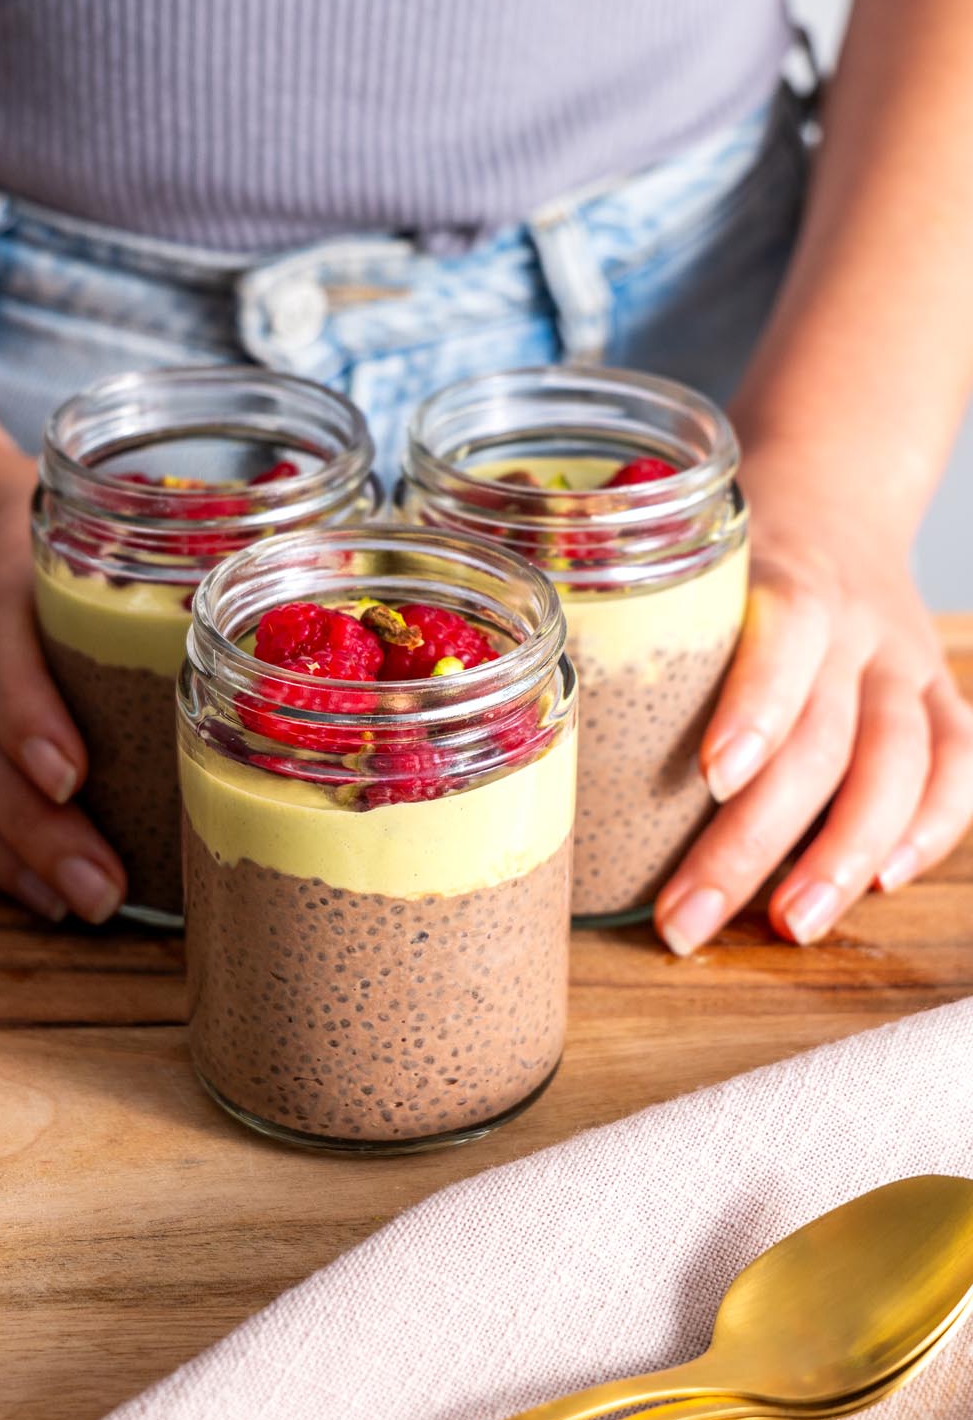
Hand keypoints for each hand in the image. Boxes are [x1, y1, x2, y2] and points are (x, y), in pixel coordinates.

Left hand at [654, 471, 972, 952]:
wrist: (833, 492)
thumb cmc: (728, 553)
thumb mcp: (678, 556)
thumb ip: (617, 610)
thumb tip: (493, 677)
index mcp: (784, 578)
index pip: (786, 635)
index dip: (755, 706)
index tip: (712, 780)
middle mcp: (856, 623)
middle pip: (823, 739)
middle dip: (755, 841)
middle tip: (690, 920)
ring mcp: (903, 663)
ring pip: (900, 765)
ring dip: (845, 856)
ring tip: (790, 926)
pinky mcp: (936, 694)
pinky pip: (959, 766)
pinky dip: (930, 828)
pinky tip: (882, 886)